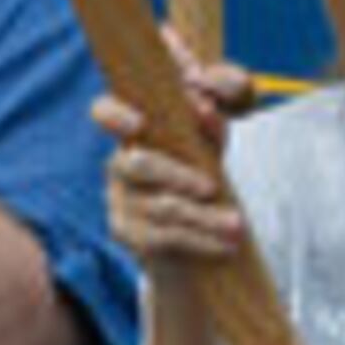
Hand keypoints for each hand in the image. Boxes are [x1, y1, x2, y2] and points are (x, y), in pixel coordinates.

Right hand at [95, 56, 249, 266]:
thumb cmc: (210, 147)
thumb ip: (222, 99)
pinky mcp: (128, 232)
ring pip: (160, 207)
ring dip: (204, 218)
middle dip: (178, 176)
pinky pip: (162, 238)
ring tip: (238, 226)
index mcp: (136, 125)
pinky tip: (227, 245)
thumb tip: (205, 107)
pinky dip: (200, 240)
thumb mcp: (226, 119)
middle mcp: (120, 160)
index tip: (138, 123)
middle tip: (213, 187)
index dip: (114, 115)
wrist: (206, 210)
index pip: (106, 111)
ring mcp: (120, 197)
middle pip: (139, 165)